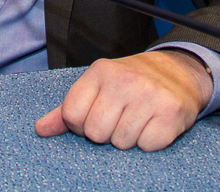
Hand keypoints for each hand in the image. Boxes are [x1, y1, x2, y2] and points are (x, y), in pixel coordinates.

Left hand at [34, 50, 213, 150]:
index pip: (71, 114)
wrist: (179, 72)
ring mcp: (148, 95)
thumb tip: (40, 129)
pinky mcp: (170, 112)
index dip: (80, 125)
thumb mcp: (98, 87)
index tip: (94, 117)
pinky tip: (153, 124)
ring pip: (121, 142)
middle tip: (120, 118)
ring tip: (138, 119)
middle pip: (95, 132)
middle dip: (106, 133)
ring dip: (128, 138)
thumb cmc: (132, 83)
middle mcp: (123, 80)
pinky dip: (150, 142)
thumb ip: (67, 109)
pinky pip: (147, 146)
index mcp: (100, 72)